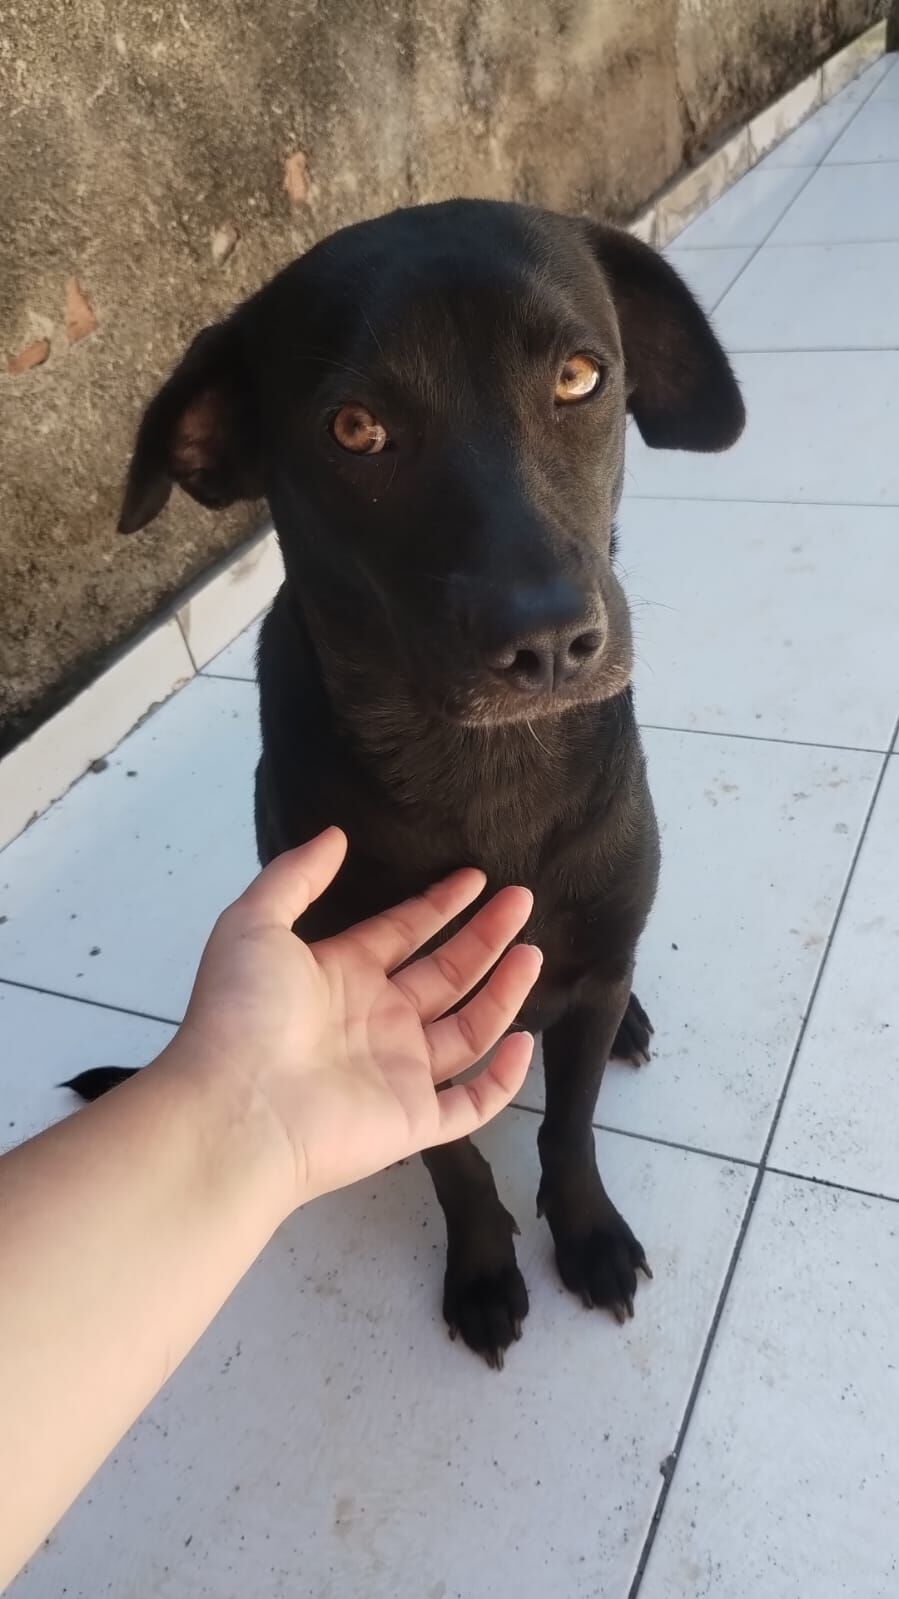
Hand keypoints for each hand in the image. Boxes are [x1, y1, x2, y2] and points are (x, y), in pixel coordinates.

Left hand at [176, 829, 541, 1207]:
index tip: (476, 876)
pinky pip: (472, 1102)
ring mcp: (398, 1072)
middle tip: (521, 900)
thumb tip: (336, 835)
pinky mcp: (415, 1120)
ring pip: (468, 1030)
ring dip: (503, 993)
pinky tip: (523, 1041)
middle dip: (484, 937)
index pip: (401, 933)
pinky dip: (502, 1078)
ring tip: (532, 952)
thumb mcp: (254, 924)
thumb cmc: (243, 1013)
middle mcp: (375, 1021)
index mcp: (340, 976)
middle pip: (444, 974)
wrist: (237, 1110)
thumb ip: (295, 876)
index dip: (439, 905)